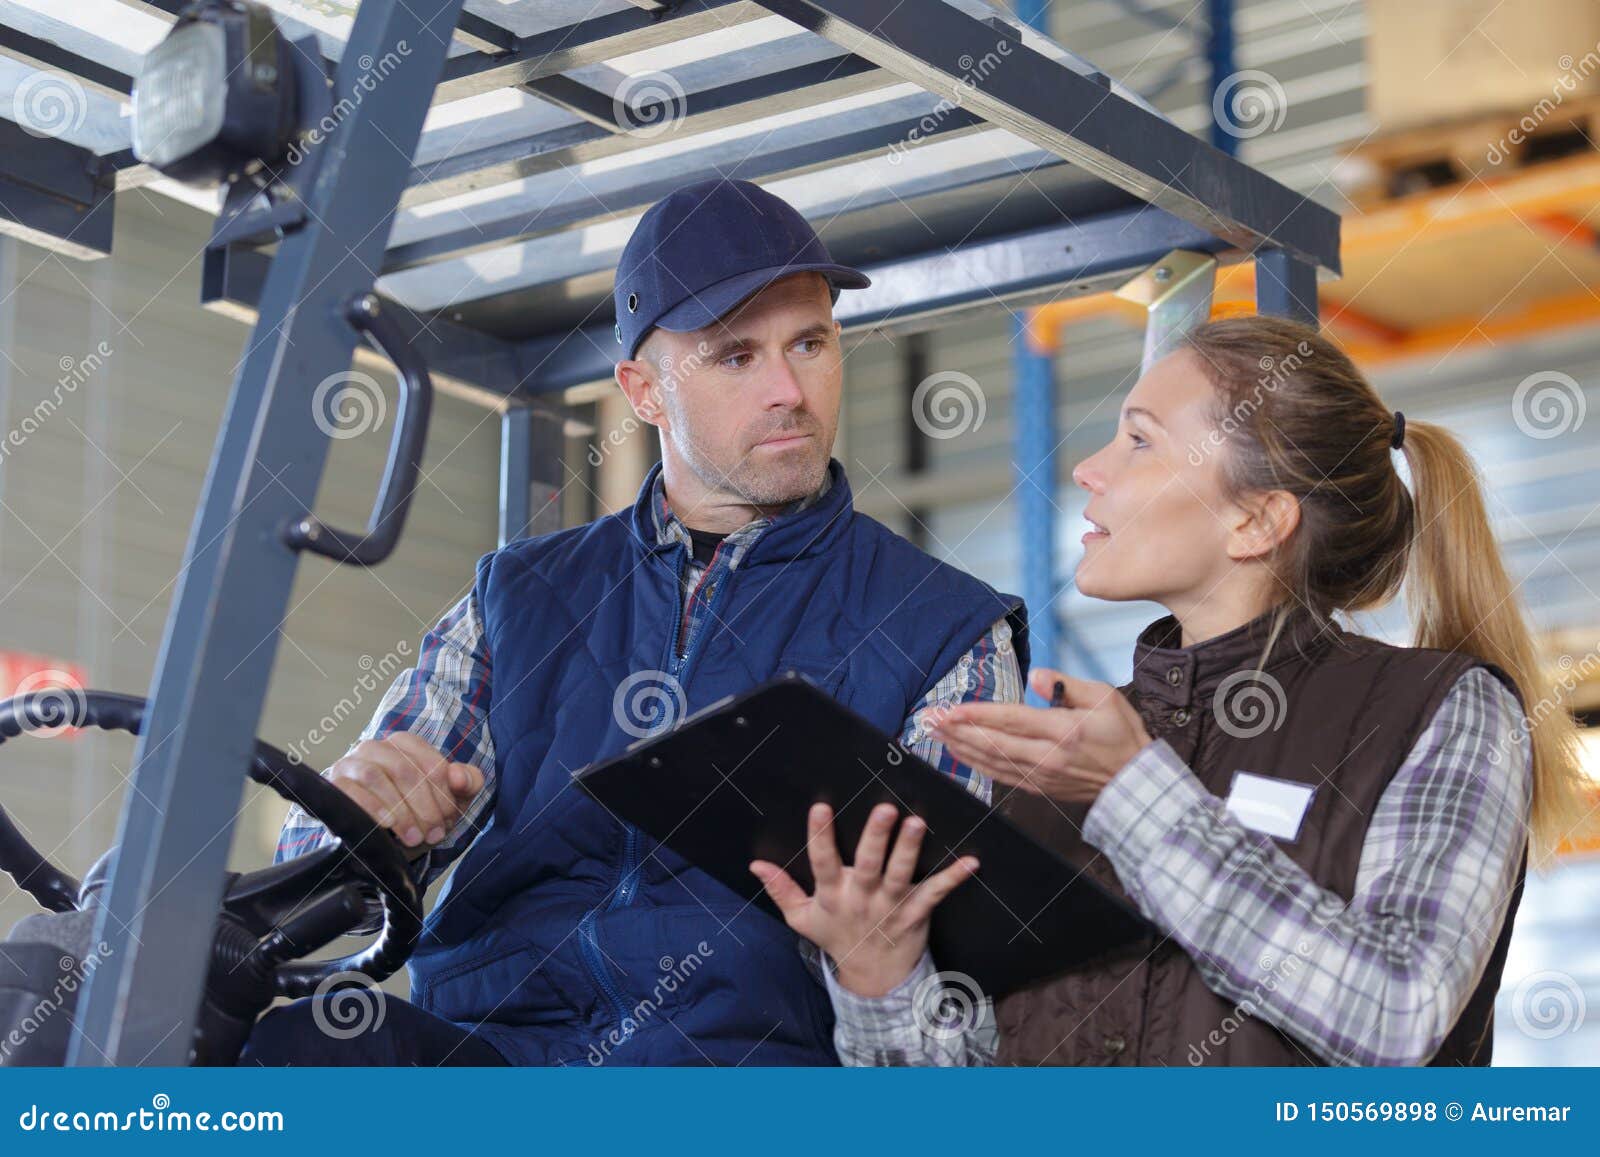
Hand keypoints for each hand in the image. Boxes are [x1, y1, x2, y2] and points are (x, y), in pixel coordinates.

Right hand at [326, 733, 484, 859]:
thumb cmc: (417, 812)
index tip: (448, 819)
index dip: (443, 793)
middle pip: (403, 769)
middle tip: (433, 834)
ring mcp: (350, 764)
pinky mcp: (332, 784)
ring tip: (413, 837)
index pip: (430, 762)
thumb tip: (460, 775)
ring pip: (375, 777)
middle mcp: (374, 747)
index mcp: (405, 744)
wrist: (380, 840)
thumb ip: (467, 782)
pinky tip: (387, 825)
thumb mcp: (449, 800)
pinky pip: (348, 790)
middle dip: (423, 805)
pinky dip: (371, 807)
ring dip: (400, 810)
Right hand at [749, 802, 978, 997]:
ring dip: (909, 849)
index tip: (820, 807)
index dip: (820, 836)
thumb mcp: (802, 918)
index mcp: (833, 894)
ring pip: (901, 874)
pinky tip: (972, 861)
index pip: (823, 862)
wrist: (873, 977)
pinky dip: (954, 878)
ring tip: (917, 822)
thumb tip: (755, 864)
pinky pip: (936, 893)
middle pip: (869, 864)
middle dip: (876, 837)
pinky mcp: (916, 913)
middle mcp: (862, 897)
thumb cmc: (837, 937)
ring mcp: (891, 906)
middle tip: (885, 809)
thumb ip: (781, 889)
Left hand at [931, 667, 1153, 803]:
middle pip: (992, 743)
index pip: (1011, 721)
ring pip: (990, 761)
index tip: (951, 709)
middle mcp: (1047, 757)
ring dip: (959, 746)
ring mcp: (1040, 776)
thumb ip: (1066, 684)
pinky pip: (998, 776)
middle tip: (928, 718)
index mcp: (1063, 731)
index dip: (978, 716)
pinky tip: (957, 752)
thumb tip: (1037, 675)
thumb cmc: (1121, 735)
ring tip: (934, 732)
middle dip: (956, 730)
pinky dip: (974, 763)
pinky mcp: (1037, 787)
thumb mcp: (1104, 697)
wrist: (1134, 782)